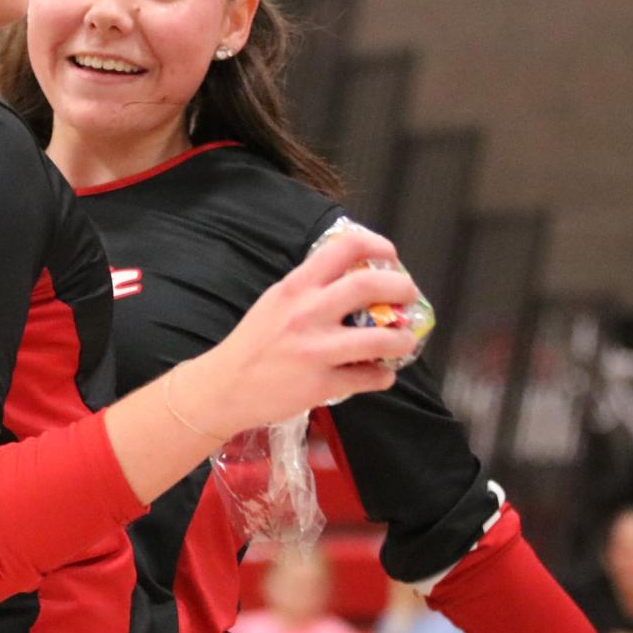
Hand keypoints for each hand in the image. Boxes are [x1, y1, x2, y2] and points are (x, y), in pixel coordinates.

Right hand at [189, 226, 421, 434]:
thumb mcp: (275, 301)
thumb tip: (351, 278)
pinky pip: (368, 377)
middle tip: (408, 295)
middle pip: (369, 286)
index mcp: (295, 287)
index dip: (377, 246)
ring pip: (379, 339)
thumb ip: (310, 288)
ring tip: (404, 339)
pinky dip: (383, 375)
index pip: (344, 248)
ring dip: (402, 338)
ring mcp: (316, 350)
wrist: (224, 386)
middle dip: (401, 287)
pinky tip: (381, 373)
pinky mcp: (321, 384)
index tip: (389, 255)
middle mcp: (307, 313)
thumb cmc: (252, 343)